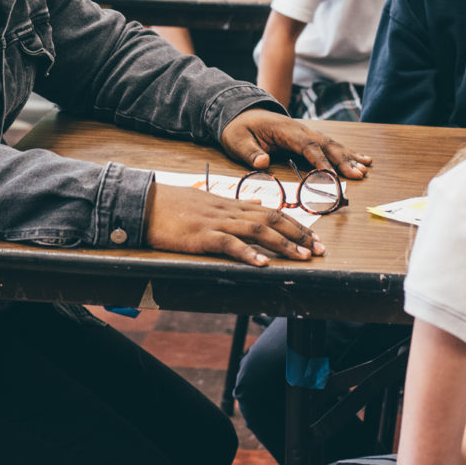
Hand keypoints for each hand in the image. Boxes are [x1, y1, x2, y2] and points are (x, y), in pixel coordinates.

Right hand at [144, 183, 321, 265]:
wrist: (145, 203)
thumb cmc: (175, 206)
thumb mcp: (210, 201)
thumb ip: (238, 204)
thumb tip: (262, 204)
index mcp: (232, 205)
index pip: (272, 212)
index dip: (296, 225)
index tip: (315, 238)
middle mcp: (229, 211)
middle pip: (272, 219)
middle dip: (299, 234)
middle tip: (320, 250)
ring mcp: (216, 222)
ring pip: (257, 230)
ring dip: (283, 244)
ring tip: (302, 257)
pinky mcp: (201, 235)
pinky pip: (228, 243)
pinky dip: (247, 253)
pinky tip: (261, 264)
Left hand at [220, 107, 370, 180]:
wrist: (240, 113)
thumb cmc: (238, 129)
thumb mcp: (237, 141)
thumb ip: (250, 152)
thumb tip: (262, 163)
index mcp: (285, 130)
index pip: (307, 146)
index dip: (320, 161)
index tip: (331, 176)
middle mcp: (300, 129)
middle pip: (325, 144)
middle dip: (343, 160)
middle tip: (358, 174)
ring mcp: (306, 132)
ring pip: (331, 144)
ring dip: (349, 156)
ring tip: (366, 168)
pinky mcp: (308, 137)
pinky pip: (329, 145)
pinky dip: (346, 152)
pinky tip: (362, 159)